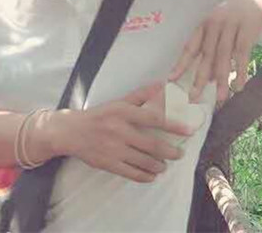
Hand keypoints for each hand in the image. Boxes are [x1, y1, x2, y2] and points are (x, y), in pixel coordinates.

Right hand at [52, 83, 192, 182]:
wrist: (72, 132)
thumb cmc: (100, 115)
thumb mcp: (119, 102)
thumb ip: (142, 95)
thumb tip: (162, 84)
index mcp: (123, 112)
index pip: (153, 118)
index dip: (173, 125)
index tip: (189, 130)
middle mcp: (120, 130)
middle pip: (152, 145)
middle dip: (170, 152)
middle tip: (179, 154)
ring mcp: (114, 149)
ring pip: (144, 161)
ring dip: (159, 165)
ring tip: (165, 165)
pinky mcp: (108, 164)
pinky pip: (132, 173)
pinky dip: (145, 176)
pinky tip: (152, 175)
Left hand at [170, 0, 261, 102]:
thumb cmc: (236, 14)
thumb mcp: (221, 26)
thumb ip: (214, 48)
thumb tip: (209, 77)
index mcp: (205, 23)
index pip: (190, 47)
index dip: (181, 64)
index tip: (171, 80)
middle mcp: (214, 24)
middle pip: (205, 55)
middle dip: (199, 78)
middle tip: (193, 97)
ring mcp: (231, 26)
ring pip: (223, 57)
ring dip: (221, 79)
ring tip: (219, 98)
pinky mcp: (247, 29)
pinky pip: (242, 54)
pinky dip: (240, 71)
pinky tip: (239, 85)